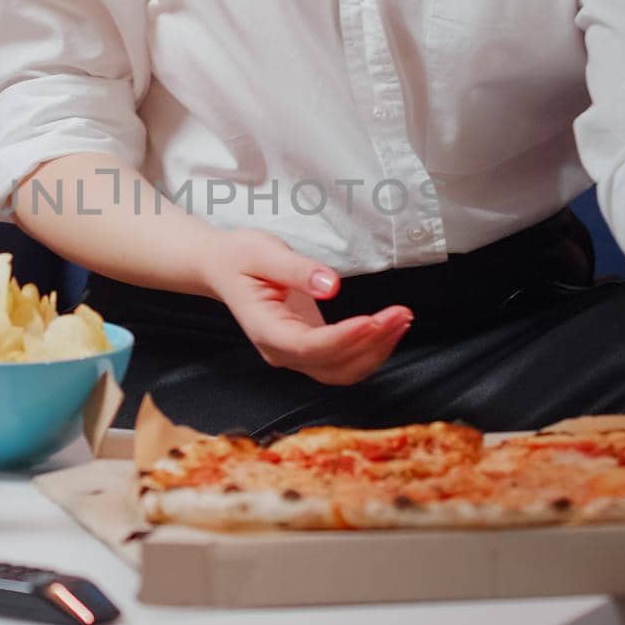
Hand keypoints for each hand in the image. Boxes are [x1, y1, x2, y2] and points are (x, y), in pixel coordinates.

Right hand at [198, 229, 411, 384]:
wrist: (223, 268)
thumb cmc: (239, 258)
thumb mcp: (263, 252)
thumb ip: (297, 269)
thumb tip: (331, 284)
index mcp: (265, 330)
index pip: (308, 346)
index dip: (344, 338)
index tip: (373, 319)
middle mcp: (280, 352)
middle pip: (332, 365)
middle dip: (371, 343)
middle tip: (400, 313)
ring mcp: (294, 356)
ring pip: (342, 371)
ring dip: (377, 350)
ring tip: (402, 319)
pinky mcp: (310, 350)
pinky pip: (344, 363)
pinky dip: (371, 350)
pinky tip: (389, 328)